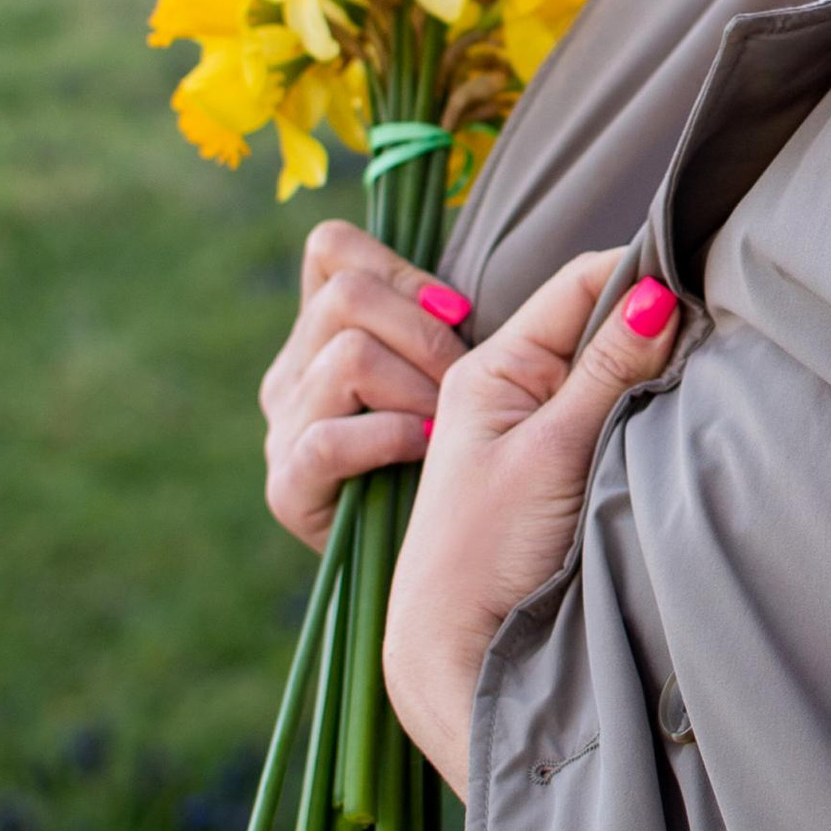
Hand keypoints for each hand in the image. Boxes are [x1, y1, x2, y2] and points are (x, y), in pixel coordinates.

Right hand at [259, 216, 472, 553]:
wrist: (443, 582)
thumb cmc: (466, 466)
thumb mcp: (466, 378)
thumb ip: (467, 319)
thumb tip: (547, 257)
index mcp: (325, 332)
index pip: (331, 248)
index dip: (401, 268)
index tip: (456, 313)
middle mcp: (293, 371)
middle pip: (347, 295)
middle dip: (426, 334)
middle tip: (463, 383)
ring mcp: (283, 427)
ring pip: (347, 356)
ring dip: (417, 389)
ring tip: (446, 428)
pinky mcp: (287, 485)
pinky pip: (329, 437)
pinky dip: (390, 439)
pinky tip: (423, 452)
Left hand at [382, 250, 681, 799]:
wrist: (459, 654)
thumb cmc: (484, 554)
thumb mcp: (551, 450)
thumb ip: (607, 371)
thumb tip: (658, 293)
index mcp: (495, 368)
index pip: (578, 285)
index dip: (640, 273)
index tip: (703, 277)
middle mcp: (518, 391)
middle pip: (603, 325)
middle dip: (658, 323)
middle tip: (717, 331)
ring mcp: (544, 434)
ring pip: (619, 374)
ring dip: (658, 371)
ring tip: (706, 373)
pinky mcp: (567, 476)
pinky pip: (619, 420)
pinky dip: (650, 413)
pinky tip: (682, 418)